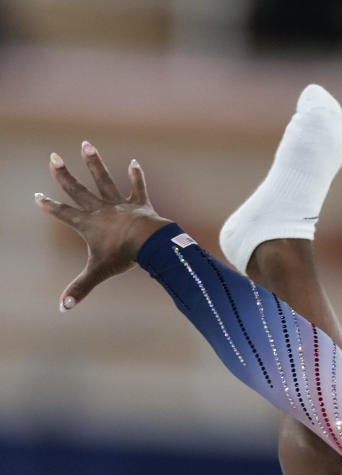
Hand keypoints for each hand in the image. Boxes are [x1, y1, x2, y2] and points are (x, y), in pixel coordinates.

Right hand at [34, 141, 170, 310]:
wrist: (148, 242)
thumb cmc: (123, 256)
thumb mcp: (98, 272)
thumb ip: (80, 288)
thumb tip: (63, 308)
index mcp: (87, 225)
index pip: (63, 213)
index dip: (49, 206)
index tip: (37, 196)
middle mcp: (101, 210)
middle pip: (78, 189)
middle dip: (63, 174)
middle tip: (53, 156)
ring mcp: (120, 204)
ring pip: (104, 180)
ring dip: (95, 163)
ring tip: (86, 144)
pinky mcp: (140, 203)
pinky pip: (138, 187)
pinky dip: (137, 176)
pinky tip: (134, 162)